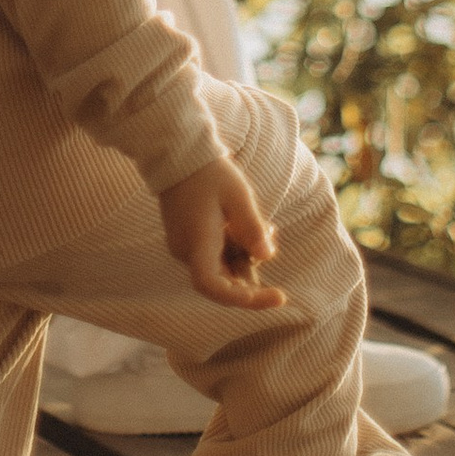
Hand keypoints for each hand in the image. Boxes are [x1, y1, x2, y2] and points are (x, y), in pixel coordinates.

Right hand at [157, 156, 284, 310]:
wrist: (178, 156)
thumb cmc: (209, 174)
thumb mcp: (238, 196)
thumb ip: (252, 228)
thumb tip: (268, 257)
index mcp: (196, 242)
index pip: (213, 287)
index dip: (245, 299)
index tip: (277, 296)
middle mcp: (186, 251)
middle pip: (222, 280)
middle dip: (252, 272)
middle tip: (273, 242)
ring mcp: (185, 247)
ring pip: (221, 267)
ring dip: (247, 255)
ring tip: (268, 227)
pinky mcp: (187, 240)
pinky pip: (214, 255)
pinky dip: (236, 248)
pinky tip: (251, 227)